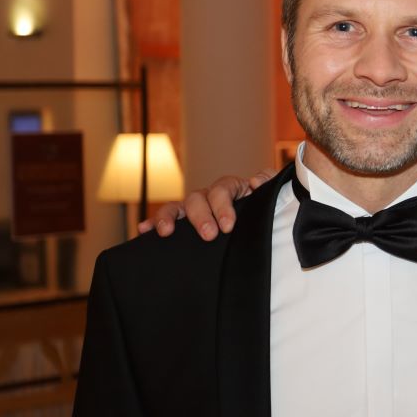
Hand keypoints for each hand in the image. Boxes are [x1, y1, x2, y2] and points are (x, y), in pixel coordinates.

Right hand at [136, 168, 275, 239]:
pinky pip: (167, 219)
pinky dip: (154, 222)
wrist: (260, 224)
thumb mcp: (272, 195)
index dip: (223, 206)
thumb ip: (269, 182)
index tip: (228, 226)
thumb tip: (255, 182)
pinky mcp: (185, 223)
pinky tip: (144, 230)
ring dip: (169, 217)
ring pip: (178, 206)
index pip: (223, 190)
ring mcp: (195, 209)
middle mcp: (209, 196)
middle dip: (201, 217)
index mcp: (231, 188)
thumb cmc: (264, 208)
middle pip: (198, 198)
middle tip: (209, 234)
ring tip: (166, 232)